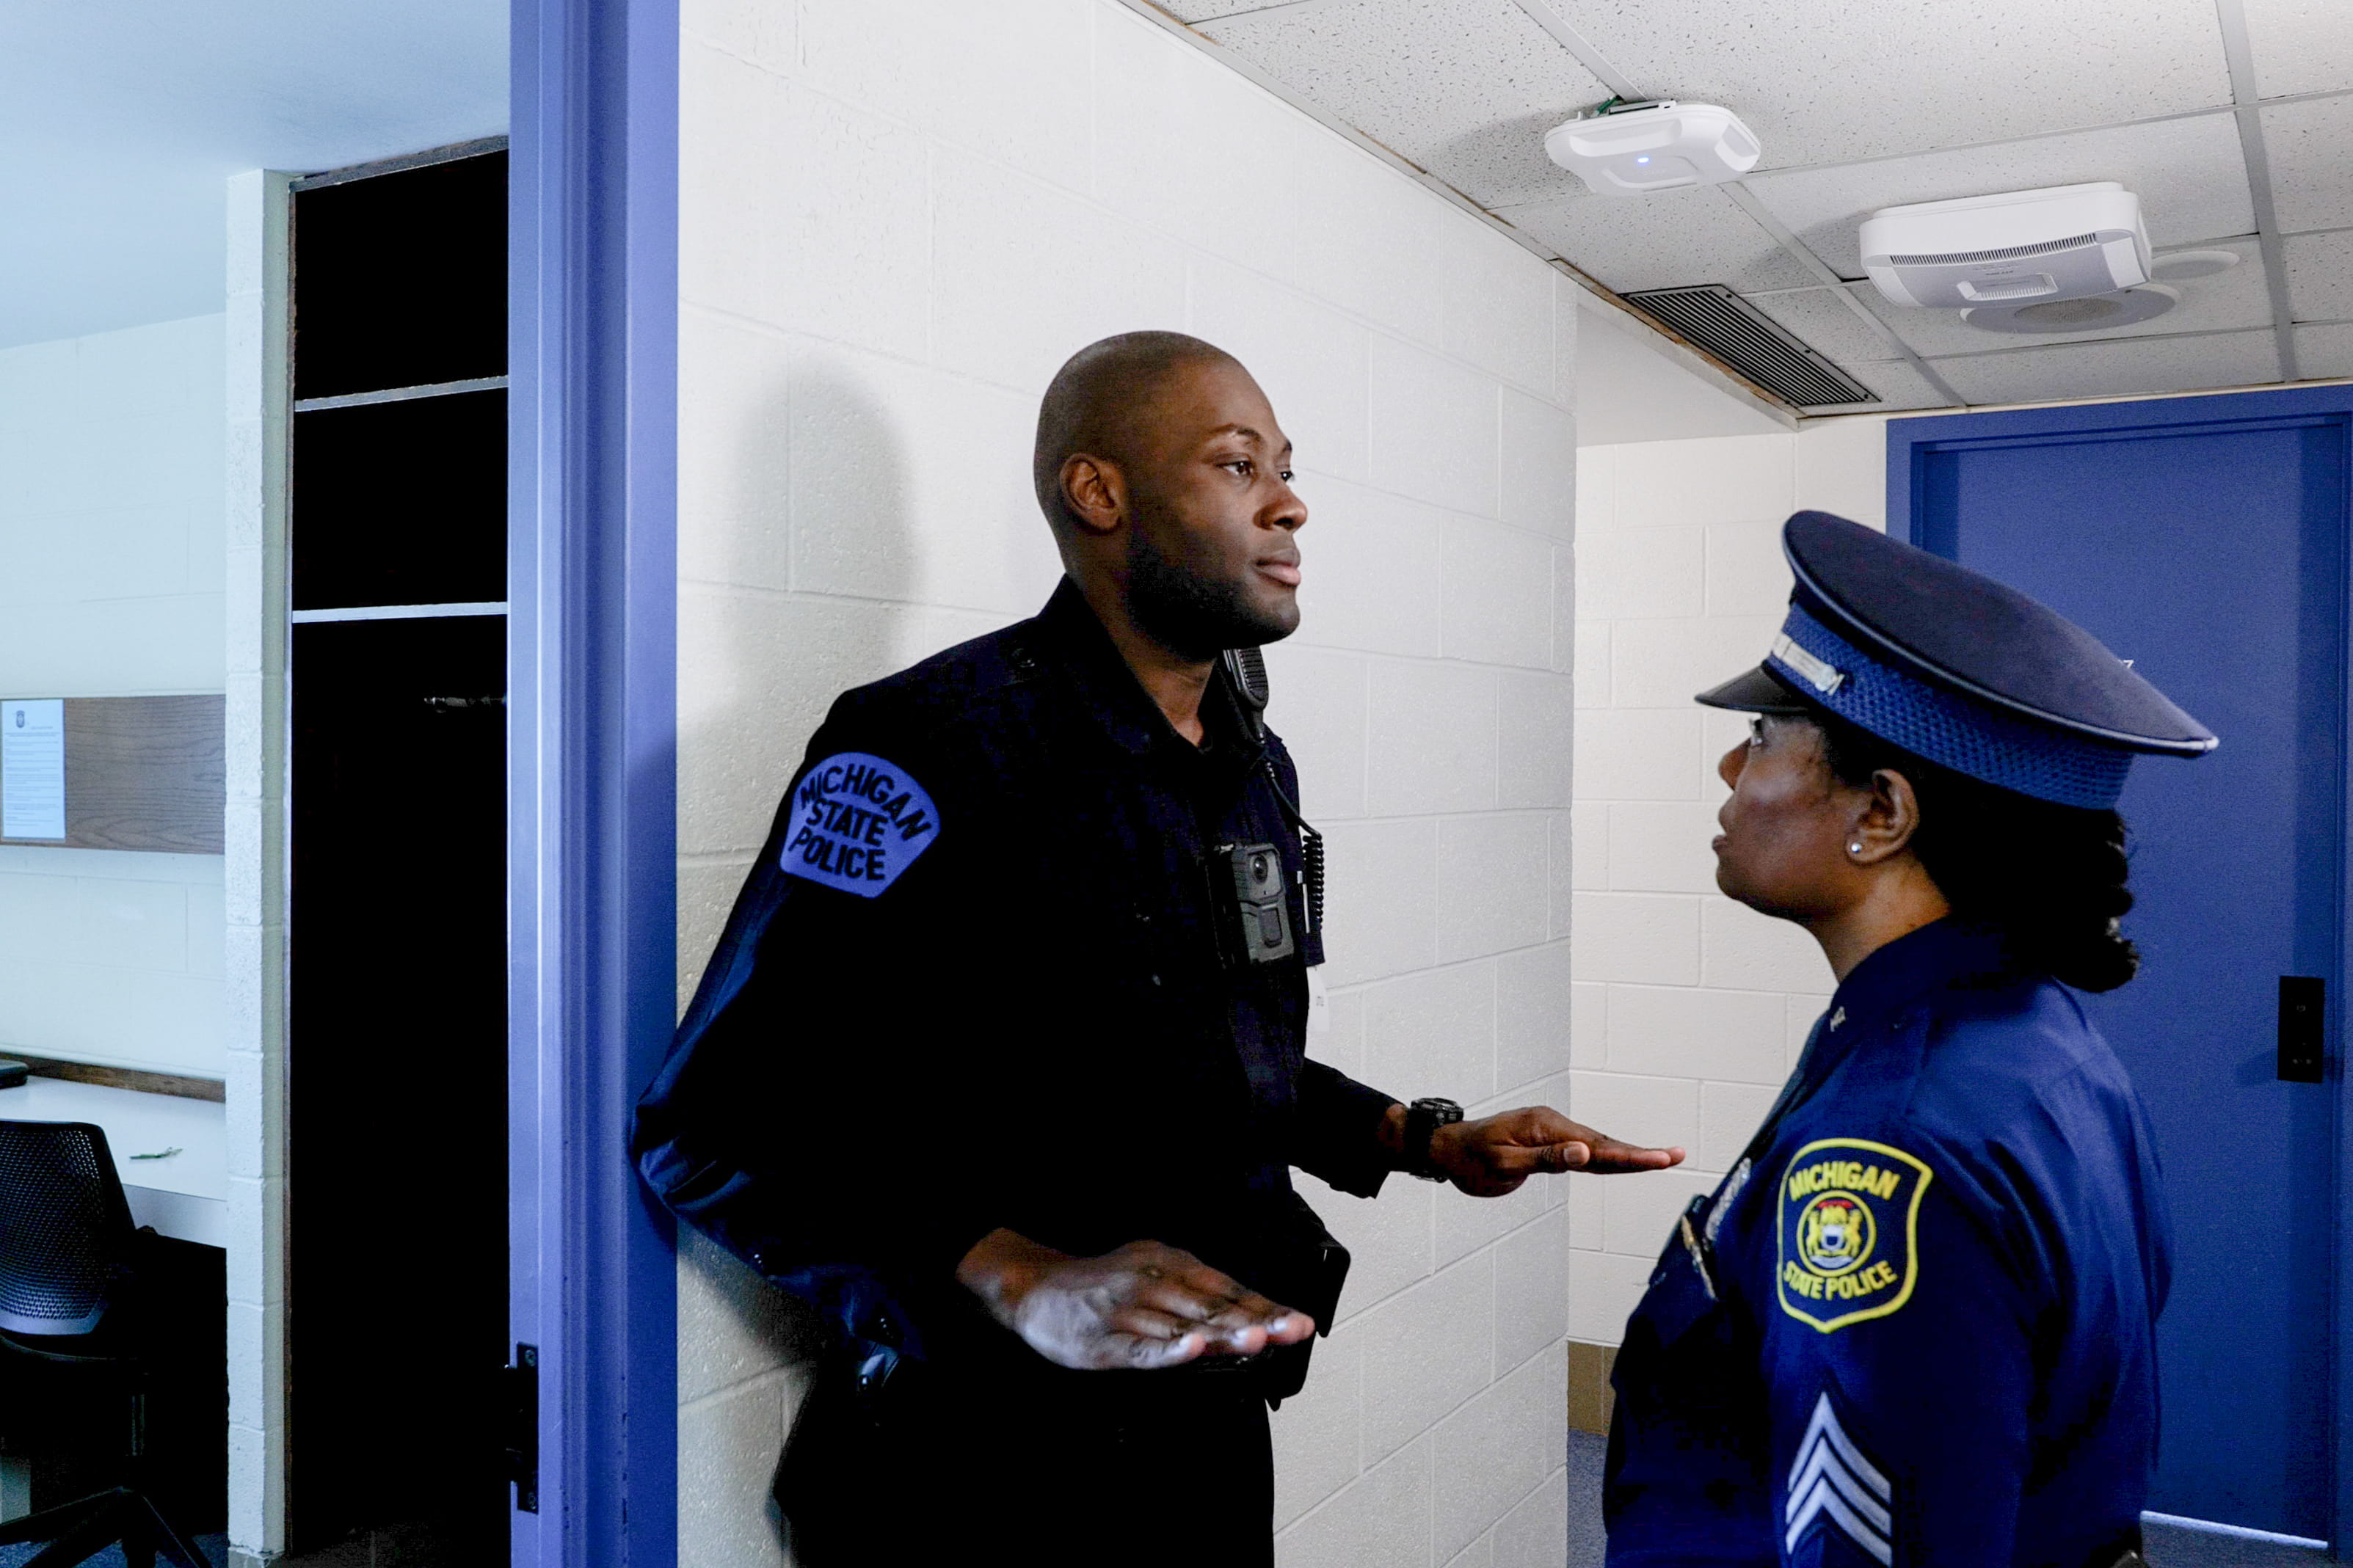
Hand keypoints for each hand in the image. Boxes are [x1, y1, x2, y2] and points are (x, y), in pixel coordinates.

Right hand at [954, 1230, 1315, 1371]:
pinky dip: (1168, 1349)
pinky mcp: (1103, 1341)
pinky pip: (1141, 1348)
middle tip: (1291, 1330)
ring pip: (1183, 1326)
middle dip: (1256, 1320)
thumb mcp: (1153, 1273)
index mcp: (1170, 1265)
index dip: (1264, 1307)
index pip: (1227, 1289)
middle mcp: (1153, 1283)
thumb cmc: (1103, 1287)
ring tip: (1258, 1340)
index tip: (1299, 1322)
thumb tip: (1248, 1316)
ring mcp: (1127, 1311)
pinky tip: (1192, 1349)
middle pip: (1212, 1307)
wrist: (1037, 1289)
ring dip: (1222, 1334)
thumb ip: (1195, 1295)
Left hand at [1419, 1105, 1685, 1195]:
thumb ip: (1545, 1159)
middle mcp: (1553, 1126)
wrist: (1445, 1149)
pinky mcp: (1547, 1145)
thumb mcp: (1503, 1162)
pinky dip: (1606, 1159)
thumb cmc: (1469, 1158)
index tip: (1661, 1159)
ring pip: (1597, 1148)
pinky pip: (1582, 1153)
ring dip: (1628, 1155)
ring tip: (1662, 1159)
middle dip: (1641, 1154)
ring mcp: (1551, 1134)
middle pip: (1605, 1144)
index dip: (1632, 1156)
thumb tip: (1584, 1154)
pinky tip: (1623, 1163)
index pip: (1597, 1147)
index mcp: (1546, 1128)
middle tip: (1676, 1156)